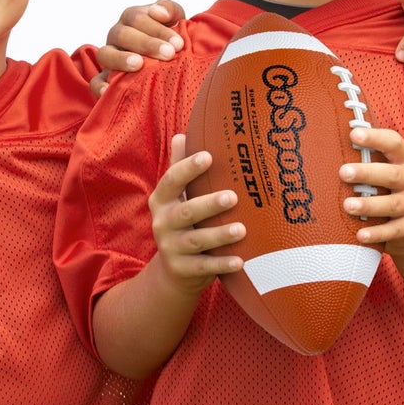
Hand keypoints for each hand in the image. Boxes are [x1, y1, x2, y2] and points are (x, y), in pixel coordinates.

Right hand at [91, 0, 186, 96]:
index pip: (139, 18)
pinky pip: (95, 81)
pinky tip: (109, 90)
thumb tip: (157, 11)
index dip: (158, 29)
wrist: (166, 62)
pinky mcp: (104, 78)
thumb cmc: (170, 38)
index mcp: (132, 18)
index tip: (178, 43)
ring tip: (139, 65)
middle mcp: (118, 34)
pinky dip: (100, 86)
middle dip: (147, 43)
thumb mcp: (175, 20)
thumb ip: (171, 9)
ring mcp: (109, 56)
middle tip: (168, 54)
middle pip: (123, 34)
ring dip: (121, 59)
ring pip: (105, 53)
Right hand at [149, 134, 244, 292]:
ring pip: (196, 241)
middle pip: (185, 212)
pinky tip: (241, 261)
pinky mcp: (182, 270)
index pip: (171, 180)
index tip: (209, 156)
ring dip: (219, 235)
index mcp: (161, 200)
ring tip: (242, 230)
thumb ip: (180, 167)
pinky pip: (203, 268)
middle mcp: (162, 223)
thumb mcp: (177, 194)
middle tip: (233, 197)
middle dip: (208, 204)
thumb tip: (182, 134)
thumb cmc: (183, 220)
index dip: (188, 167)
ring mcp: (171, 248)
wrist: (174, 269)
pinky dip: (222, 265)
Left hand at [339, 126, 403, 254]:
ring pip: (393, 203)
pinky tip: (359, 235)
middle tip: (343, 172)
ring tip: (347, 205)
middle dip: (367, 172)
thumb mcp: (382, 171)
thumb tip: (327, 143)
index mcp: (403, 159)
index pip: (394, 143)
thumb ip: (365, 159)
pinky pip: (394, 230)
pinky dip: (377, 233)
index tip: (353, 134)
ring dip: (370, 204)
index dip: (375, 137)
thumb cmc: (386, 190)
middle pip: (392, 174)